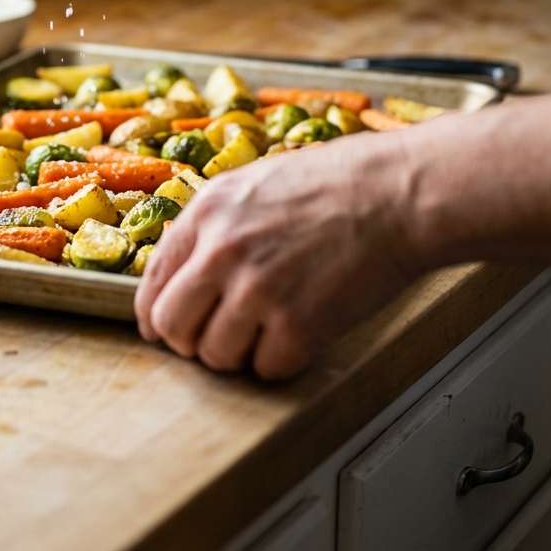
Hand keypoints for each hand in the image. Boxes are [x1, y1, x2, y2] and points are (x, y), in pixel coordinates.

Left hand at [134, 133, 416, 378]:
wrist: (397, 194)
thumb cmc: (336, 182)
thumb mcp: (255, 183)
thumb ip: (215, 223)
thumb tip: (187, 267)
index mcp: (208, 212)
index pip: (152, 282)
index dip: (157, 314)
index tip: (168, 328)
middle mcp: (222, 251)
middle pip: (172, 326)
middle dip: (190, 340)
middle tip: (216, 337)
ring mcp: (258, 290)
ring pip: (214, 356)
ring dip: (236, 354)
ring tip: (264, 332)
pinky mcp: (299, 324)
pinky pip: (265, 368)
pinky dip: (279, 361)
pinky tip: (298, 335)